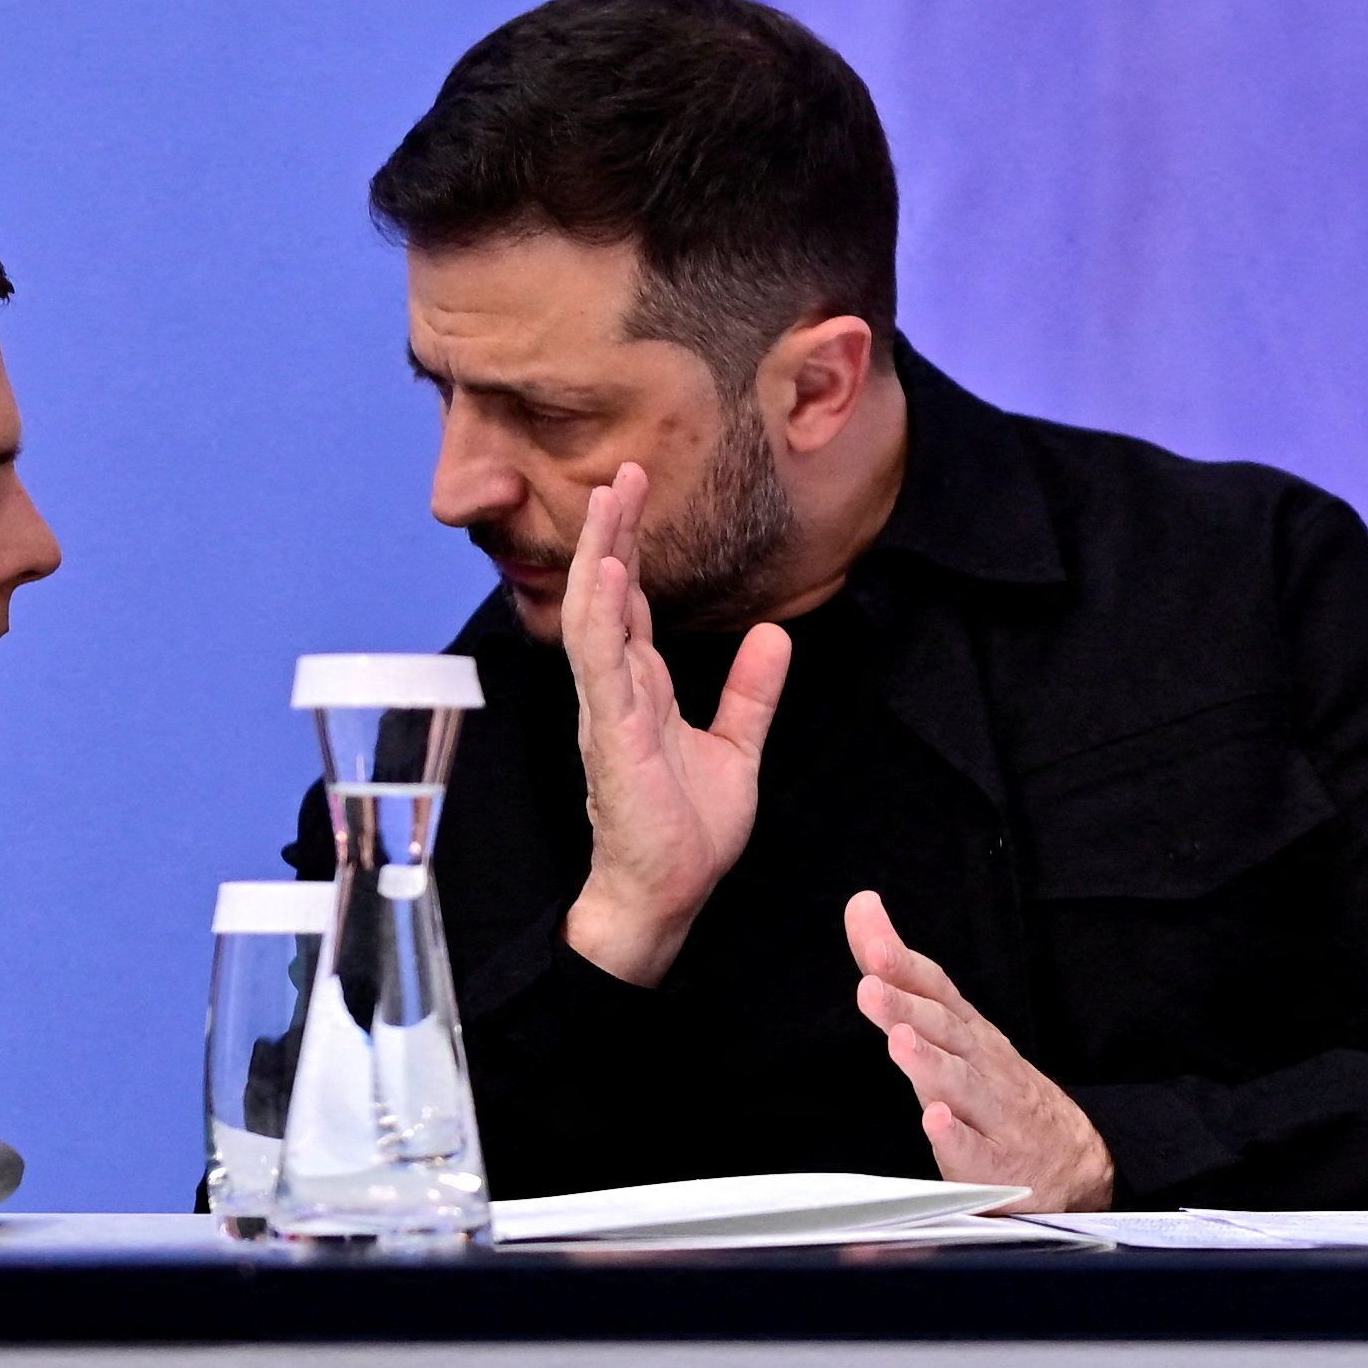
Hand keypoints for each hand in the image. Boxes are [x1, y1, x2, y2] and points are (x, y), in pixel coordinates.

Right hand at [555, 462, 786, 986]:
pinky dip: (602, 616)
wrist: (668, 893)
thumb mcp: (736, 747)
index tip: (634, 498)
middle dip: (610, 535)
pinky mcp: (612, 734)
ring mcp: (608, 709)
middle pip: (606, 596)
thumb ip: (751, 692)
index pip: (630, 607)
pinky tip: (608, 575)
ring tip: (607, 502)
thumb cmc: (688, 831)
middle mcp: (617, 691)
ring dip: (600, 556)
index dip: (630, 551)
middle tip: (621, 475)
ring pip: (594, 616)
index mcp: (642, 690)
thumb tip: (773, 636)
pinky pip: (601, 664)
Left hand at [853, 891, 1113, 1211]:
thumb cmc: (1000, 1092)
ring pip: (960, 1085)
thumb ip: (904, 978)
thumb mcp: (954, 1032)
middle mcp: (982, 1066)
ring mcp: (993, 1114)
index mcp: (969, 1035)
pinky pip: (976, 1152)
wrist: (1075, 1162)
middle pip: (944, 1031)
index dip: (902, 963)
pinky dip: (957, 1136)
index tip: (871, 936)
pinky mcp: (996, 1167)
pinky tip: (937, 1120)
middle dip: (907, 1007)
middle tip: (871, 986)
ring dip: (930, 1062)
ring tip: (901, 1042)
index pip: (935, 990)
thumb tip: (863, 911)